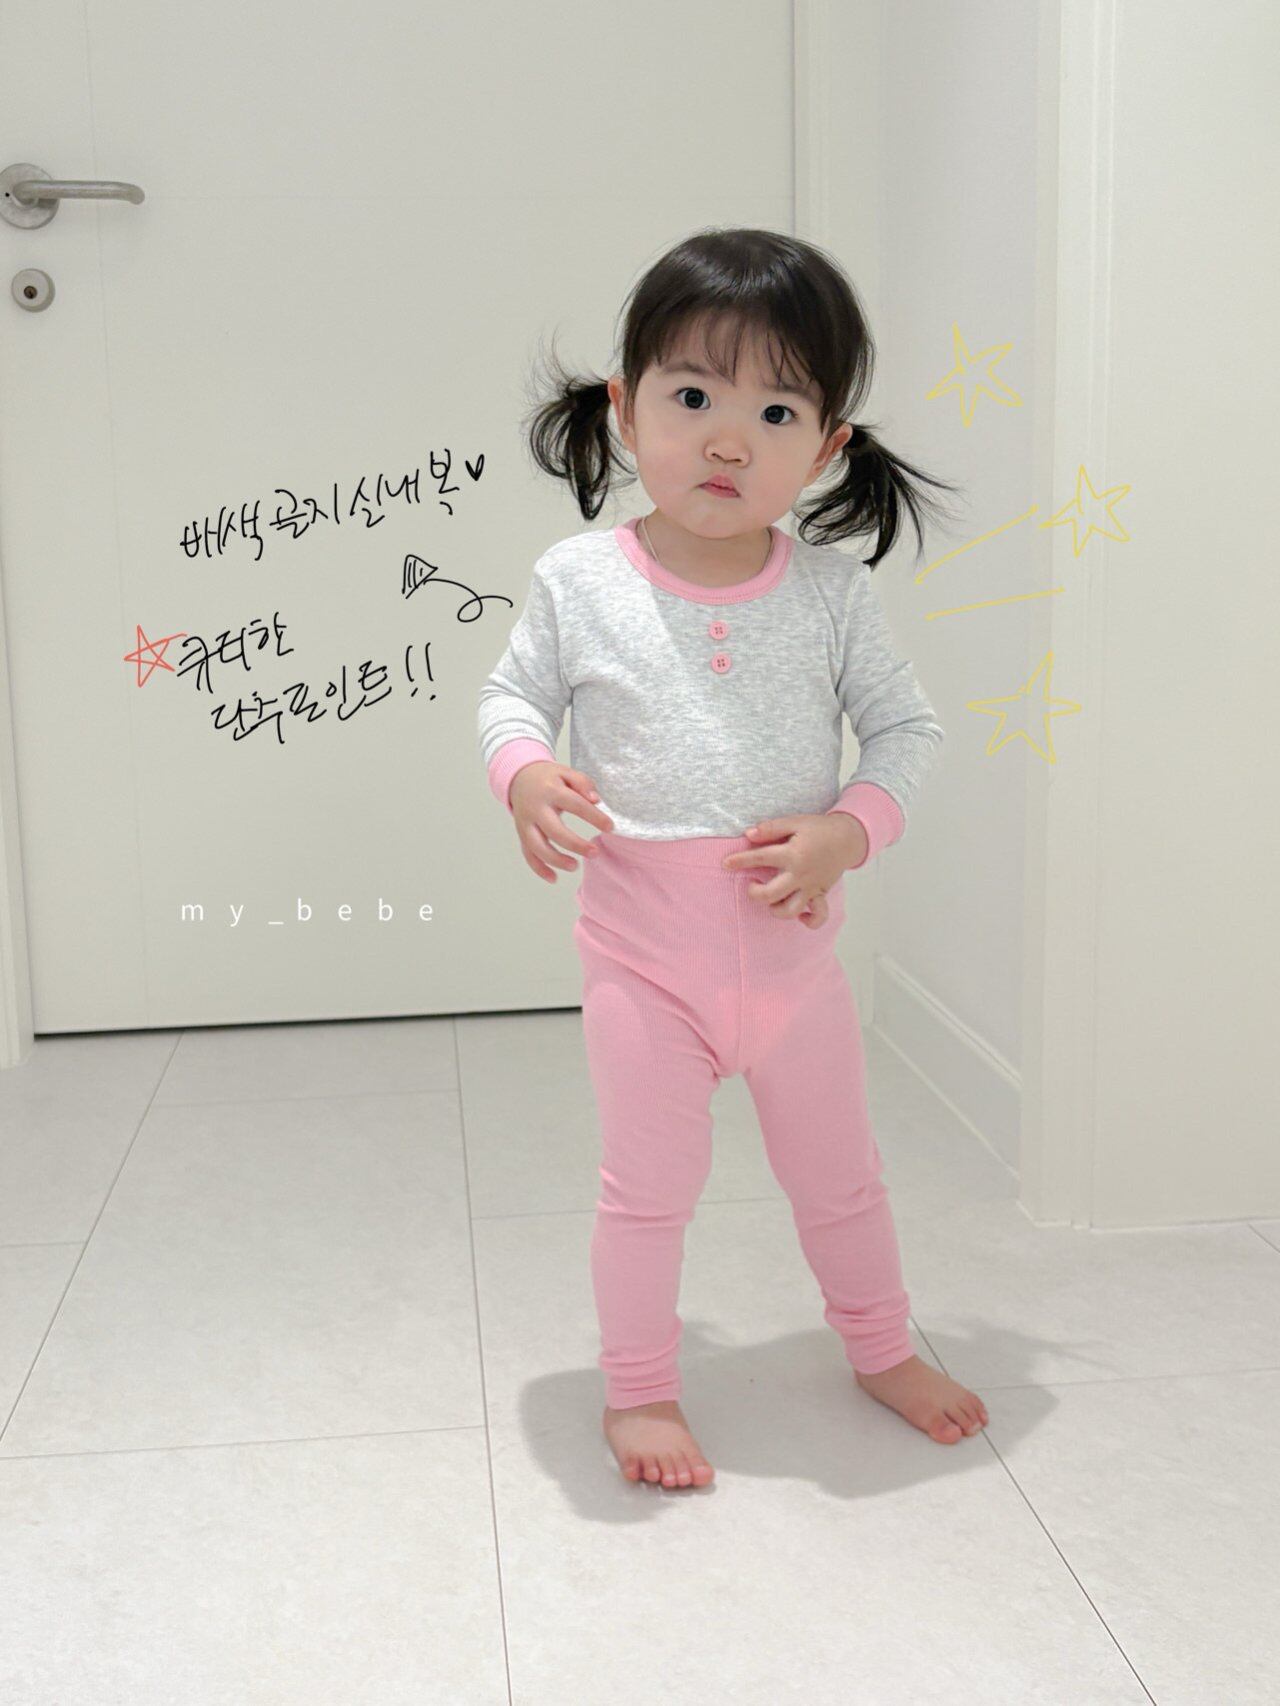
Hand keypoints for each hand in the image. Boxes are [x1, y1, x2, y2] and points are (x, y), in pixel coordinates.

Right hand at [509, 762, 613, 882]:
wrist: (519, 778)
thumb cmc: (549, 778)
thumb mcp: (566, 772)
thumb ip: (583, 783)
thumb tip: (596, 800)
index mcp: (551, 791)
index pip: (575, 805)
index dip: (594, 817)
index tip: (610, 827)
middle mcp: (536, 808)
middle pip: (554, 830)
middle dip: (575, 844)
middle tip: (595, 852)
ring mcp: (526, 822)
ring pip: (537, 846)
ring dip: (555, 860)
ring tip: (575, 867)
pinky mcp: (521, 833)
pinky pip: (528, 854)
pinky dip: (539, 868)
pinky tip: (554, 878)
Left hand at [720, 812, 867, 925]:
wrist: (848, 838)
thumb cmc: (819, 828)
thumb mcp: (795, 821)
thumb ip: (771, 828)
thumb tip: (749, 834)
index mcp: (793, 854)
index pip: (761, 858)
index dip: (740, 861)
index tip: (726, 864)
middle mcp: (801, 874)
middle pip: (771, 894)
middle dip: (755, 893)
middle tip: (752, 885)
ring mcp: (811, 887)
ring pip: (790, 910)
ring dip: (775, 909)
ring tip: (771, 898)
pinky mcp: (820, 894)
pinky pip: (817, 916)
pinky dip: (807, 921)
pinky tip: (798, 915)